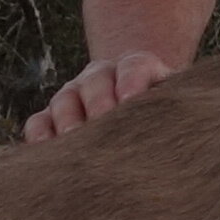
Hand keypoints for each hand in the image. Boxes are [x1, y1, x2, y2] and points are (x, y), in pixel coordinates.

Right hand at [24, 51, 179, 143]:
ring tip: (74, 142)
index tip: (130, 99)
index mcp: (137, 67)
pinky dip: (39, 136)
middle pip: (95, 82)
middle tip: (101, 124)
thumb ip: (175, 112)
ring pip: (64, 100)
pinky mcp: (52, 117)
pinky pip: (38, 123)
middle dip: (98, 103)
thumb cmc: (162, 115)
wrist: (135, 104)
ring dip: (68, 121)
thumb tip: (181, 136)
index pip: (135, 66)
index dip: (131, 80)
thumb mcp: (175, 106)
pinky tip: (46, 153)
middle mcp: (101, 76)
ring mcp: (74, 94)